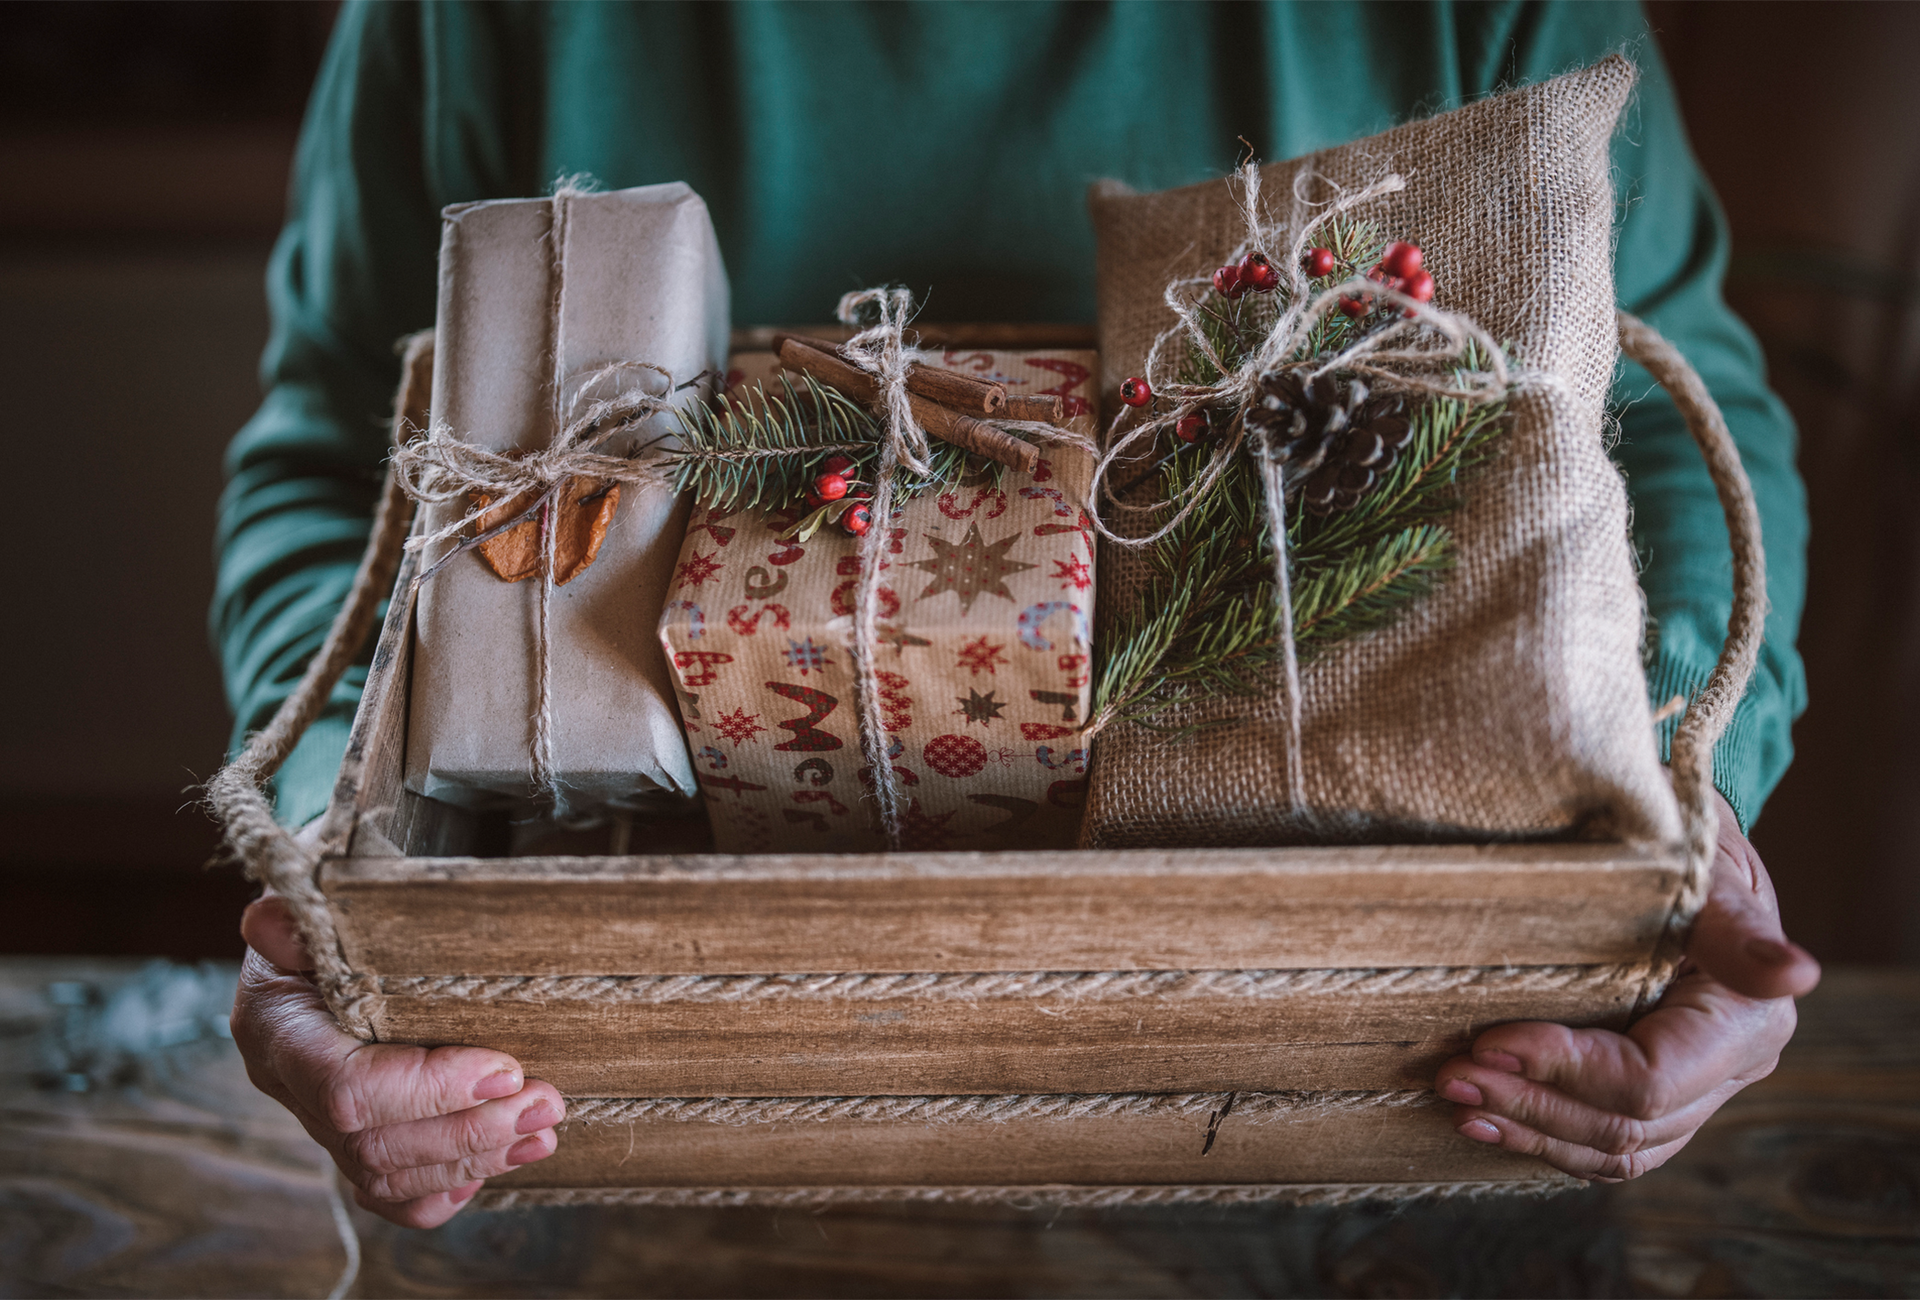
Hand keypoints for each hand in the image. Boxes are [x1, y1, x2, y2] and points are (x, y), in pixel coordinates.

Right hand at [231, 894, 563, 1227]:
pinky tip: (490, 1170)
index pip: (347, 1086)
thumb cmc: (336, 907)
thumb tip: (273, 921)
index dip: (429, 1089)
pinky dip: (438, 1191)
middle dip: (469, 1130)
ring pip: (385, 1174)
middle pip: (373, 1142)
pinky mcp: (349, 1135)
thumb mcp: (321, 896)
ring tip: (541, 1133)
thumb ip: (298, 915)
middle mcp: (288, 1081)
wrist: (328, 927)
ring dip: (473, 1158)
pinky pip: (385, 1193)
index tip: (506, 1070)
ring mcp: (314, 1116)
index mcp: (276, 1024)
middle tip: (545, 1105)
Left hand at [1434, 790, 1819, 1179]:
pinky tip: (1488, 1121)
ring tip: (1459, 1102)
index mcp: (1747, 1023)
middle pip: (1626, 1122)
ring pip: (1616, 1146)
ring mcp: (1699, 1091)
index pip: (1648, 1080)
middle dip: (1530, 1103)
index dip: (1564, 1069)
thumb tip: (1796, 974)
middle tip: (1450, 1077)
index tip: (1488, 1042)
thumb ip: (1736, 930)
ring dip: (1530, 1130)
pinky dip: (1548, 1139)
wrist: (1685, 854)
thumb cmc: (1686, 848)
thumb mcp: (1706, 872)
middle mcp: (1732, 1070)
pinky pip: (1610, 1143)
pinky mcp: (1663, 1097)